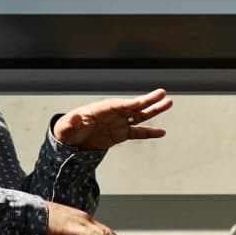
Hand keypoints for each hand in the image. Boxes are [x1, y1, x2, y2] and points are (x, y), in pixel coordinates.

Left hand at [54, 89, 172, 150]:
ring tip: (169, 103)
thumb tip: (74, 116)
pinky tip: (162, 132)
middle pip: (132, 106)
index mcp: (100, 109)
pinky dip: (149, 132)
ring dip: (153, 110)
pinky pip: (137, 133)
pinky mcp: (121, 134)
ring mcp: (118, 123)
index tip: (139, 102)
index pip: (116, 105)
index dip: (128, 103)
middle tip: (162, 93)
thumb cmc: (67, 131)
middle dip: (147, 100)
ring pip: (139, 115)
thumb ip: (72, 121)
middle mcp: (112, 113)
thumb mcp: (66, 127)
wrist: (70, 141)